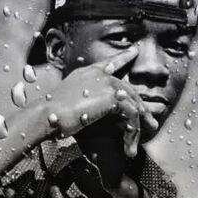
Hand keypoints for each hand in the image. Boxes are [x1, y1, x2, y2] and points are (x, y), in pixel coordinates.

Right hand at [42, 47, 158, 157]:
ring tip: (136, 146)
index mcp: (87, 73)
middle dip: (141, 109)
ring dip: (138, 127)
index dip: (124, 56)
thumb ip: (84, 101)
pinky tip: (128, 147)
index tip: (135, 50)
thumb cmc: (51, 114)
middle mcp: (99, 74)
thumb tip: (91, 111)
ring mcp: (107, 83)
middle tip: (150, 124)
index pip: (110, 62)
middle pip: (128, 89)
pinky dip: (132, 133)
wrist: (47, 114)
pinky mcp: (113, 96)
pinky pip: (132, 115)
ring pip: (133, 104)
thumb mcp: (69, 103)